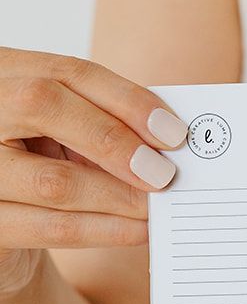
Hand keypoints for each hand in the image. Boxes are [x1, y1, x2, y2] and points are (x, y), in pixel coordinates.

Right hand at [0, 47, 186, 292]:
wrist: (3, 219)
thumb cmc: (40, 165)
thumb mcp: (66, 133)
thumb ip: (105, 124)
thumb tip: (168, 138)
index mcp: (2, 74)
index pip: (66, 73)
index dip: (125, 99)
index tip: (172, 131)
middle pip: (44, 105)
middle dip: (115, 141)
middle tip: (165, 173)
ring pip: (52, 178)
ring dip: (117, 196)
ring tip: (157, 206)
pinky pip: (49, 227)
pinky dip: (103, 230)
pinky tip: (137, 230)